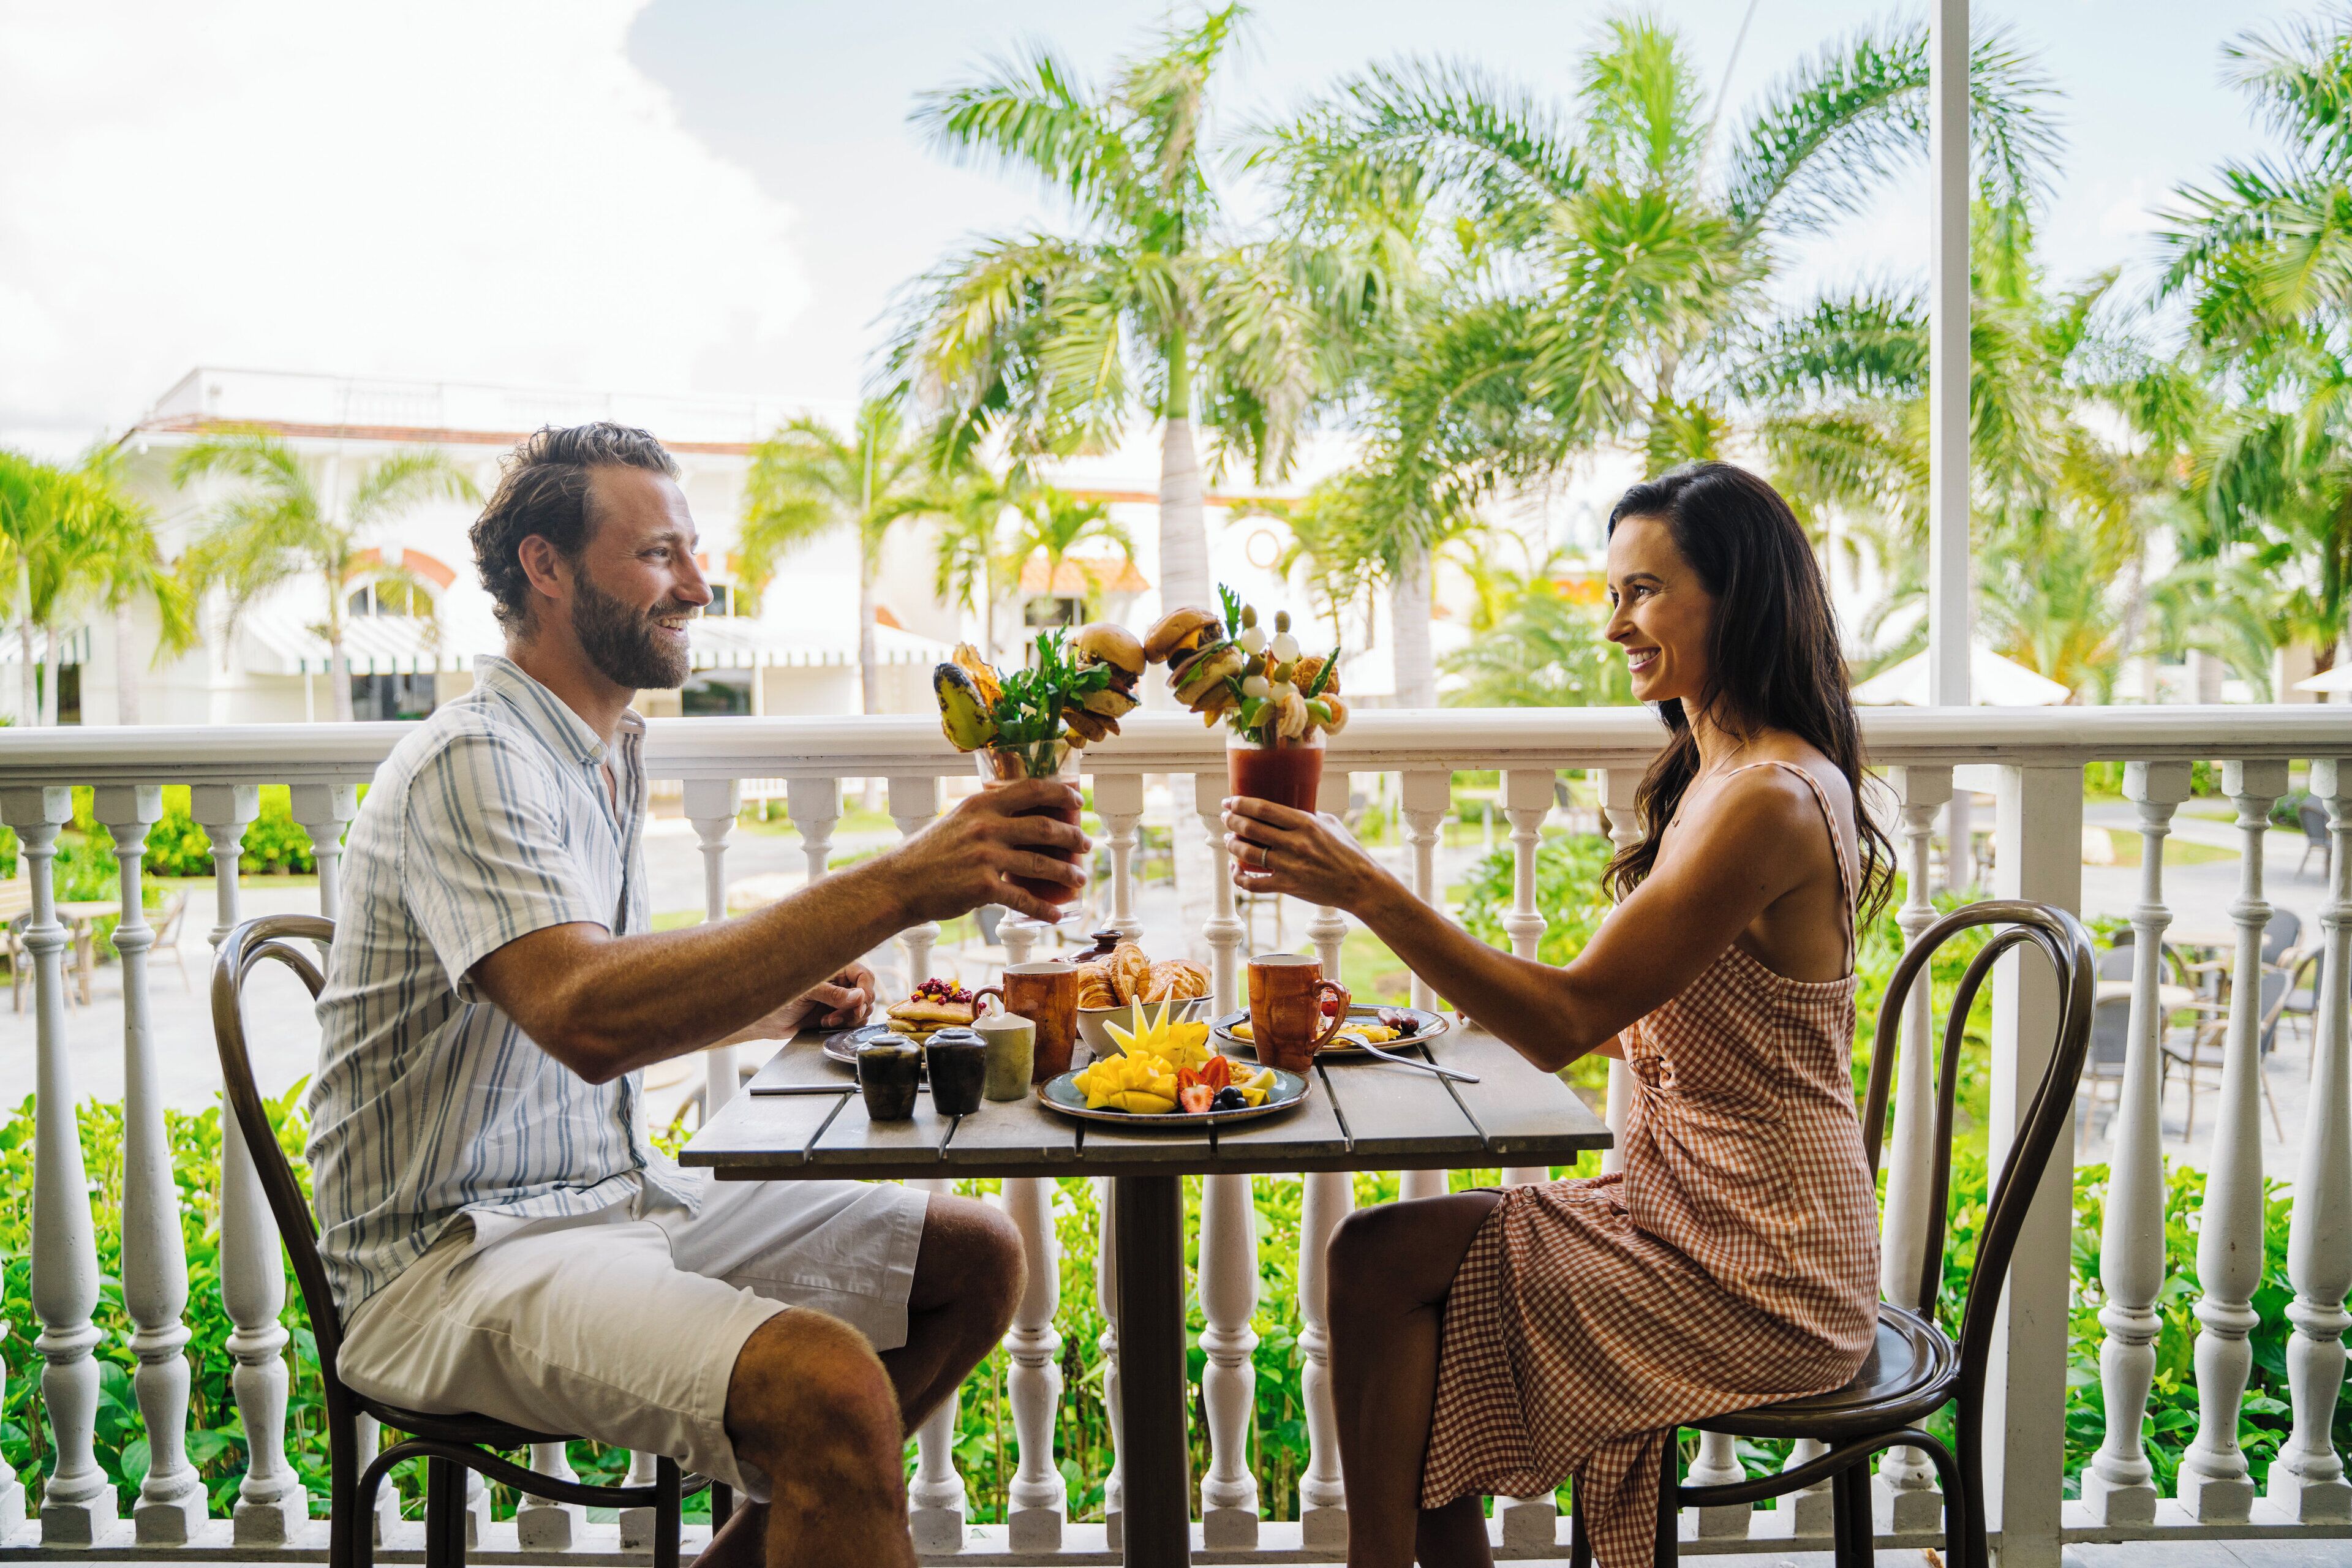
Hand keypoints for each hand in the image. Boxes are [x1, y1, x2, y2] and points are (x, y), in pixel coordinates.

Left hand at [719, 961, 875, 1042]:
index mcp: (834, 969)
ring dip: (850, 1018)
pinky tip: (827, 1024)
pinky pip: (852, 1021)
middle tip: (840, 1016)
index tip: (860, 1004)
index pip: (864, 975)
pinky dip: (845, 1025)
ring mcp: (837, 1000)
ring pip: (862, 1009)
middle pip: (866, 994)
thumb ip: (833, 994)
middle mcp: (839, 983)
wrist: (764, 1020)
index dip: (866, 990)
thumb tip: (859, 996)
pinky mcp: (834, 1015)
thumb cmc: (778, 998)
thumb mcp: (806, 993)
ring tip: (829, 1021)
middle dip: (857, 1008)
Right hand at [889, 777, 1090, 923]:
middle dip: (1072, 836)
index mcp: (981, 804)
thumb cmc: (927, 854)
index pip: (1030, 789)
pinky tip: (1057, 913)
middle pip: (1044, 827)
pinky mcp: (982, 888)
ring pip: (1040, 864)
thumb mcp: (956, 821)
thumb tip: (1020, 817)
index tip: (1077, 800)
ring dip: (1066, 872)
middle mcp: (985, 826)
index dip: (1060, 793)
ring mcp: (985, 857)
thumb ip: (987, 816)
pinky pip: (1023, 899)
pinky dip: (1044, 908)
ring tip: (1079, 878)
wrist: (899, 884)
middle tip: (1086, 844)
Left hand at [1222, 797, 1385, 909]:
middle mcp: (1295, 843)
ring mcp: (1290, 866)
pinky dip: (1239, 877)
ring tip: (1229, 839)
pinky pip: (1254, 883)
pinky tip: (1235, 869)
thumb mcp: (1330, 824)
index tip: (1230, 801)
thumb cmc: (1348, 852)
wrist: (1360, 884)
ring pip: (1247, 853)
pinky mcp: (1288, 887)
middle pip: (1250, 828)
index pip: (1263, 809)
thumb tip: (1287, 808)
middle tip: (1226, 817)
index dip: (1240, 803)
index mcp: (1306, 823)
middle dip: (1232, 820)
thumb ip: (1307, 815)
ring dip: (1232, 845)